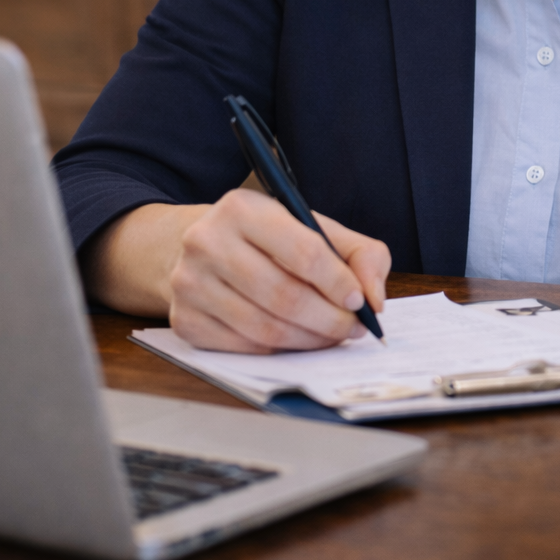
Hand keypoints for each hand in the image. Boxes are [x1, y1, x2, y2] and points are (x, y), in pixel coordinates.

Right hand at [168, 190, 390, 352]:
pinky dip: (279, 351)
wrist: (202, 247)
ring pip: (265, 329)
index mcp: (242, 208)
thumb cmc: (266, 238)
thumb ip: (358, 253)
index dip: (338, 282)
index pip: (303, 251)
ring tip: (331, 336)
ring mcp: (190, 284)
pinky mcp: (184, 320)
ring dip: (309, 340)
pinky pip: (244, 348)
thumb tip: (375, 298)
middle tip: (352, 329)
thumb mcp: (312, 226)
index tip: (360, 301)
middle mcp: (207, 242)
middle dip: (329, 319)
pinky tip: (296, 341)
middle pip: (284, 296)